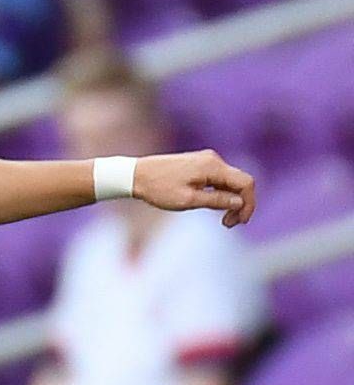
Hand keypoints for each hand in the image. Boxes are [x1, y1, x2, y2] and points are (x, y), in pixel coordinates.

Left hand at [133, 151, 256, 227]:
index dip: (249, 203)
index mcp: (213, 166)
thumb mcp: (188, 200)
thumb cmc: (158, 189)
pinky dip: (220, 194)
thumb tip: (240, 202)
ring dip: (230, 201)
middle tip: (229, 225)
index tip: (241, 222)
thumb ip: (216, 200)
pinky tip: (212, 207)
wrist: (135, 175)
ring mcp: (206, 160)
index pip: (245, 183)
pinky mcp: (199, 164)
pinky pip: (218, 179)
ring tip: (222, 221)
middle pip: (240, 182)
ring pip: (229, 182)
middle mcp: (213, 159)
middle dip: (240, 204)